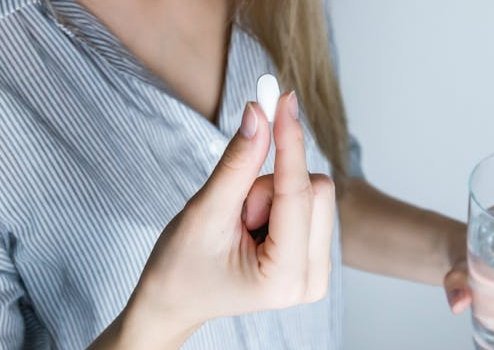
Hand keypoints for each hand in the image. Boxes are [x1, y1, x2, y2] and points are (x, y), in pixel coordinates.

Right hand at [91, 92, 335, 348]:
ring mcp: (318, 271)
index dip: (289, 141)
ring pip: (314, 193)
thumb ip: (237, 163)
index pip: (297, 193)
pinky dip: (279, 202)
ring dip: (272, 195)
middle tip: (236, 211)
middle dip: (270, 186)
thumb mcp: (205, 212)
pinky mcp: (315, 257)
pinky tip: (254, 227)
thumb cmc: (181, 266)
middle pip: (315, 189)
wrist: (176, 300)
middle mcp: (312, 280)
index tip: (284, 99)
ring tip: (241, 224)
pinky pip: (310, 202)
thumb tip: (259, 112)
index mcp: (284, 278)